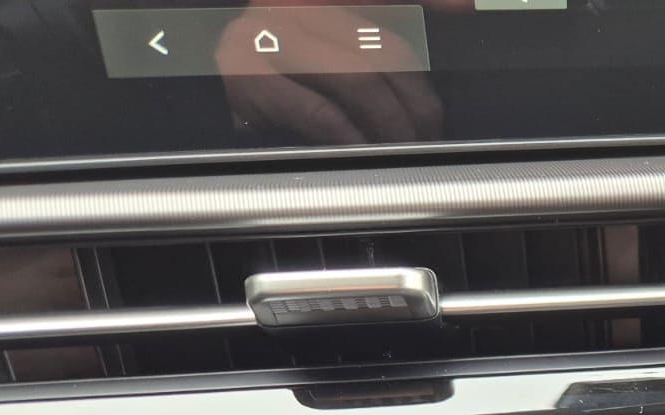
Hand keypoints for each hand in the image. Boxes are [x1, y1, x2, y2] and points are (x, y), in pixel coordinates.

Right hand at [218, 6, 442, 143]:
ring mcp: (269, 33)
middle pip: (385, 50)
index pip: (390, 0)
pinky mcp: (248, 74)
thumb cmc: (282, 72)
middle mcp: (297, 2)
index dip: (430, 0)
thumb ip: (396, 17)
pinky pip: (318, 110)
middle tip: (428, 133)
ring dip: (391, 124)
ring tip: (403, 147)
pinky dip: (349, 136)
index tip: (466, 10)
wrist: (198, 79)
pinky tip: (363, 149)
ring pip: (359, 79)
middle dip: (418, 102)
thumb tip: (463, 5)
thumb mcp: (336, 38)